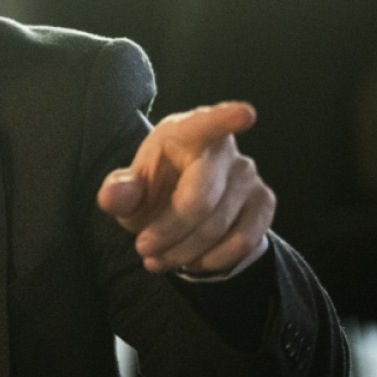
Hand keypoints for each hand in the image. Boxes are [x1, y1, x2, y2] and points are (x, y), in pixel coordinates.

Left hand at [97, 102, 274, 274]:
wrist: (182, 203)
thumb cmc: (154, 186)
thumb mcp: (129, 187)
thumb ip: (119, 191)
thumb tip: (113, 197)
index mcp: (186, 132)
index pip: (206, 123)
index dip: (225, 118)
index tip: (243, 114)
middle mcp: (224, 150)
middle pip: (200, 201)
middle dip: (168, 233)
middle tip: (143, 249)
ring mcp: (248, 175)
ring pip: (219, 227)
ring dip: (184, 252)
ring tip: (158, 259)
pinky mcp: (263, 202)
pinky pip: (243, 242)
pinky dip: (212, 260)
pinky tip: (191, 261)